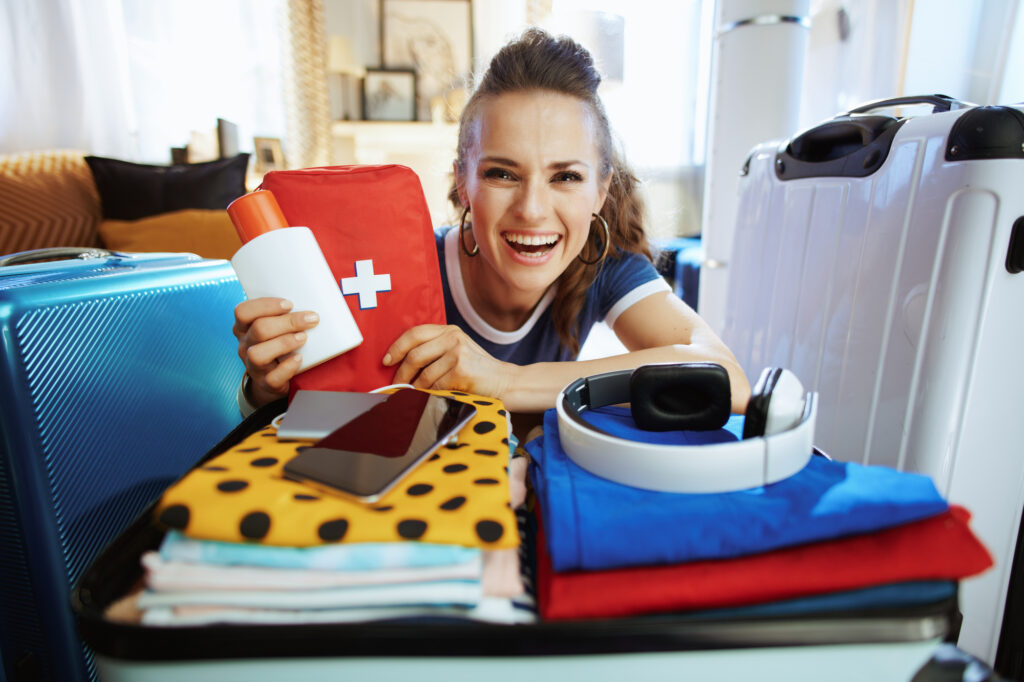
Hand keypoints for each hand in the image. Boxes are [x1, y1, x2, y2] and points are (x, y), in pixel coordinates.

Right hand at [232, 297, 319, 405]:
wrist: (273, 379)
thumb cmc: (277, 344)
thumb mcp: (273, 328)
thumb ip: (283, 314)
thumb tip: (311, 300)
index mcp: (244, 327)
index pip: (243, 312)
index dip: (265, 306)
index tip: (289, 304)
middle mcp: (245, 345)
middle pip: (258, 329)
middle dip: (287, 322)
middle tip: (310, 319)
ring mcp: (253, 366)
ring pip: (258, 354)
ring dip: (284, 343)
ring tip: (303, 338)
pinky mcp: (265, 383)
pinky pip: (272, 378)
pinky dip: (287, 367)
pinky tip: (299, 358)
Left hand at [383, 324, 513, 398]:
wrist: (504, 381)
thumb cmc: (476, 370)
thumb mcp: (456, 350)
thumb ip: (434, 350)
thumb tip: (400, 363)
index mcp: (449, 330)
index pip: (414, 333)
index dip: (396, 347)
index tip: (386, 361)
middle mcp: (453, 337)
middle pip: (414, 354)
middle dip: (401, 373)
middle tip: (397, 385)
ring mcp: (457, 352)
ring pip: (423, 374)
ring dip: (415, 388)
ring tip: (414, 394)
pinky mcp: (461, 370)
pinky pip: (434, 386)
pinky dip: (429, 394)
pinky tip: (432, 397)